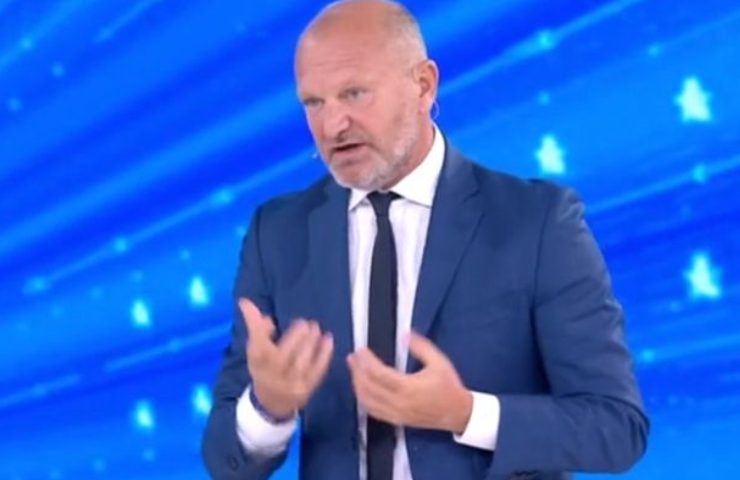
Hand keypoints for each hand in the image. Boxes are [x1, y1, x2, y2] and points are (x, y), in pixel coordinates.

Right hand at [239, 298, 333, 418]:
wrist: (271, 402)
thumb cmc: (264, 368)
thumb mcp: (256, 350)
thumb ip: (259, 331)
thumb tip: (266, 317)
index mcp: (258, 363)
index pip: (257, 344)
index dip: (258, 329)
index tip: (265, 316)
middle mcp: (272, 375)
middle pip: (283, 355)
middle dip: (296, 337)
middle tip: (306, 323)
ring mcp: (290, 384)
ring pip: (301, 363)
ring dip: (311, 343)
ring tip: (316, 328)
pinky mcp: (306, 389)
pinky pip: (317, 371)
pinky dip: (324, 355)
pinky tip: (328, 340)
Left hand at [346, 331, 472, 433]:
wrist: (457, 413)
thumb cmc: (448, 386)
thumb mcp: (439, 361)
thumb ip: (421, 346)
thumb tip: (404, 334)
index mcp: (408, 387)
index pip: (378, 373)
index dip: (366, 361)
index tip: (361, 350)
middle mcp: (399, 403)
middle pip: (368, 387)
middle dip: (357, 371)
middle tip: (352, 357)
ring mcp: (396, 414)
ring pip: (367, 401)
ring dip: (357, 385)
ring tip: (354, 370)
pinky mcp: (396, 421)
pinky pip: (373, 412)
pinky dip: (363, 399)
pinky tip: (361, 389)